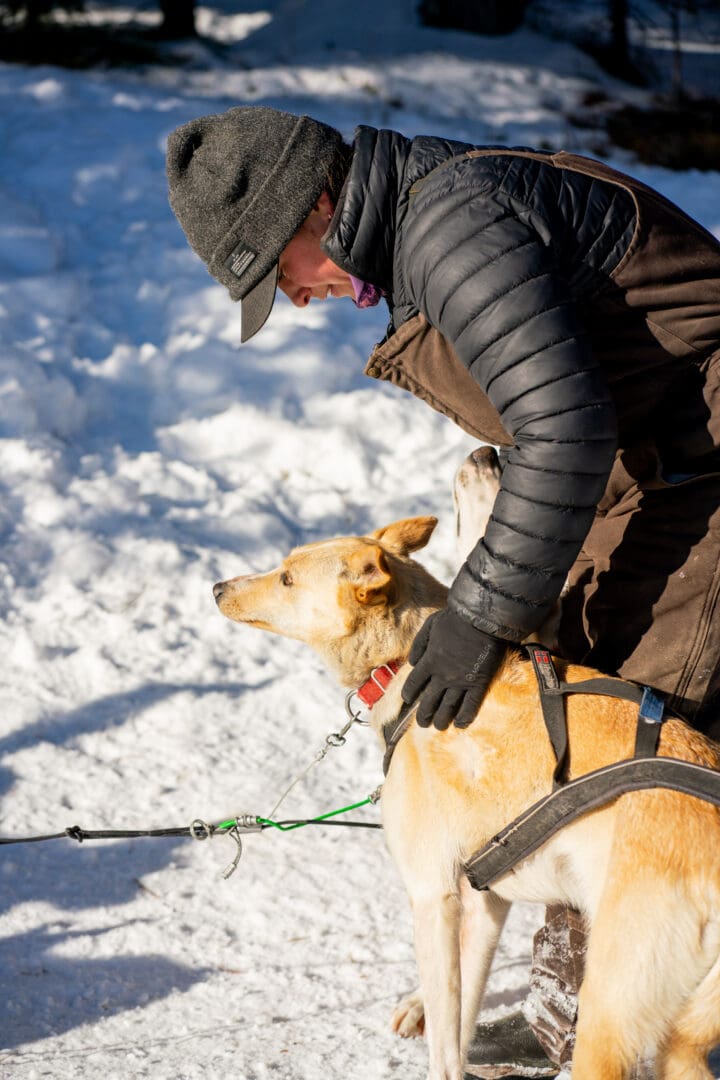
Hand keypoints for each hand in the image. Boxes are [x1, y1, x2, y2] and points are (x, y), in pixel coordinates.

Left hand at [401, 609, 505, 729]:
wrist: (482, 618)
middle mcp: (443, 676)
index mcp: (429, 661)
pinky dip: (465, 717)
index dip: (410, 693)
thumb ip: (419, 644)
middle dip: (424, 714)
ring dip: (442, 719)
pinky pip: (471, 706)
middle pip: (429, 700)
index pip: (414, 683)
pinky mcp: (479, 684)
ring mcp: (461, 682)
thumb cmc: (455, 619)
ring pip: (448, 707)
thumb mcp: (430, 625)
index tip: (408, 699)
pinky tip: (460, 724)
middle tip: (422, 723)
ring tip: (438, 726)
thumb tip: (412, 662)